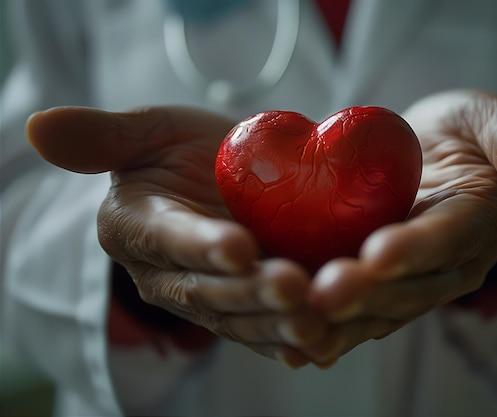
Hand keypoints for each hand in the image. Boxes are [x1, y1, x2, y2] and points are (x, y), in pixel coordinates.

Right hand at [27, 106, 327, 366]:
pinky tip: (323, 344)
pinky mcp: (249, 309)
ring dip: (278, 324)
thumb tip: (38, 126)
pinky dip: (293, 340)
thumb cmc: (182, 151)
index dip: (200, 244)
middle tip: (291, 286)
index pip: (168, 240)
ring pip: (242, 320)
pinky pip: (267, 331)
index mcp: (141, 229)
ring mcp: (213, 298)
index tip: (237, 245)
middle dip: (250, 292)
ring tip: (315, 322)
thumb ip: (105, 136)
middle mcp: (172, 275)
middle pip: (210, 291)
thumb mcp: (151, 131)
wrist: (223, 179)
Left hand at [305, 90, 496, 364]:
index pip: (450, 236)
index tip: (379, 253)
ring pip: (380, 310)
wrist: (421, 152)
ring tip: (300, 321)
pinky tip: (290, 334)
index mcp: (481, 222)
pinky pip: (356, 311)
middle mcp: (451, 264)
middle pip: (411, 285)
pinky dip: (326, 325)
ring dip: (342, 320)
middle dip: (370, 293)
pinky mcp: (380, 287)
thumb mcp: (482, 116)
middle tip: (326, 293)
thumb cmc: (454, 130)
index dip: (418, 247)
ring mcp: (413, 281)